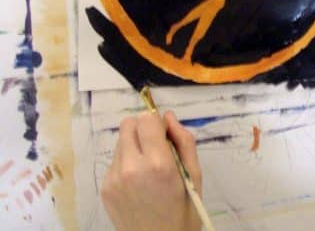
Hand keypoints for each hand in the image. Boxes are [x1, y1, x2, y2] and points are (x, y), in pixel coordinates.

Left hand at [102, 111, 201, 230]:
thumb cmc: (184, 212)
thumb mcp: (195, 175)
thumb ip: (184, 140)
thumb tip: (168, 117)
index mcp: (158, 164)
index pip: (146, 119)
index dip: (157, 123)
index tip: (165, 136)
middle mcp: (131, 168)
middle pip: (128, 124)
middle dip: (143, 129)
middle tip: (156, 147)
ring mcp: (114, 179)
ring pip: (121, 141)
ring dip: (134, 145)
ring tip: (148, 168)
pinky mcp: (105, 188)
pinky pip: (115, 160)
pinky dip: (127, 162)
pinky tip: (138, 182)